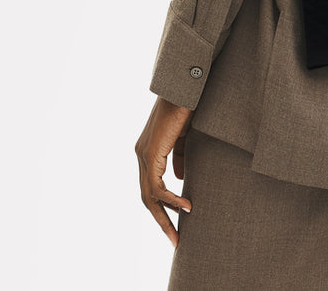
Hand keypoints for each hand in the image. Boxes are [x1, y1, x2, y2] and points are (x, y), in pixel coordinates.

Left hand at [135, 95, 195, 247]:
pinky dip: (172, 199)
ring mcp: (143, 155)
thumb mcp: (185, 137)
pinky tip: (186, 206)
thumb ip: (180, 156)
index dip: (164, 206)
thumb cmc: (187, 106)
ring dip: (165, 217)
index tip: (178, 222)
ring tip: (179, 233)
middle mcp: (141, 154)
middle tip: (175, 240)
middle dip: (161, 220)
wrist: (183, 87)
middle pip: (147, 197)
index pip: (152, 187)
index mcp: (148, 151)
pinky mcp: (150, 154)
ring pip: (150, 196)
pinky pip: (158, 186)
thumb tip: (180, 178)